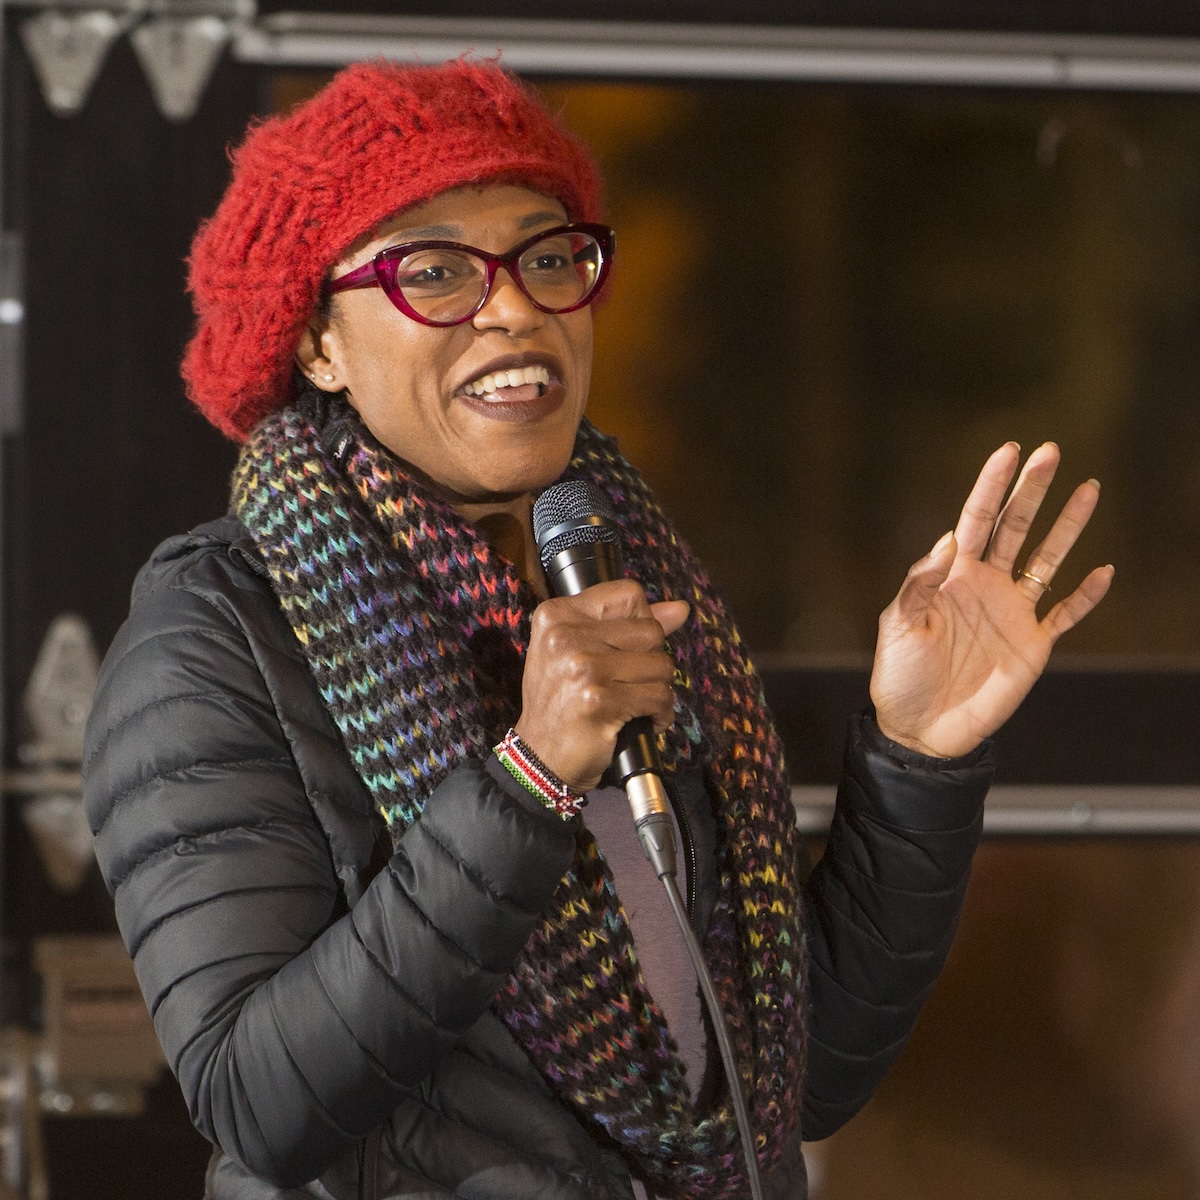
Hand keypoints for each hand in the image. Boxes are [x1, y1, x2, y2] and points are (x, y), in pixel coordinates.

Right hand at [514, 580, 689, 791]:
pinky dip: (660, 713)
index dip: (641, 621)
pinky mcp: (599, 700)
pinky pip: (658, 697)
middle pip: (650, 631)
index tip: (629, 647)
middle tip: (628, 681)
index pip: (628, 595)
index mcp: (557, 615)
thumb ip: (629, 624)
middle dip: (651, 661)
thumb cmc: (562, 701)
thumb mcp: (581, 651)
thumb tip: (681, 609)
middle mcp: (566, 636)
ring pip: (660, 665)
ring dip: (657, 689)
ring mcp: (582, 667)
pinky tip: (643, 720)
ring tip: (634, 702)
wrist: (540, 756)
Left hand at [870, 441, 1112, 757]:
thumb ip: (920, 584)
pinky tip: (1102, 572)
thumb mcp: (899, 625)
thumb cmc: (901, 675)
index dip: (991, 486)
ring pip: (1047, 559)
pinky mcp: (1033, 644)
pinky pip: (1066, 613)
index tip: (1008, 451)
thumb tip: (948, 541)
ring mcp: (1012, 612)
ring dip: (1067, 526)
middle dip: (1032, 490)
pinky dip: (1086, 595)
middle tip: (1050, 451)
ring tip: (1089, 488)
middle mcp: (986, 585)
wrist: (921, 728)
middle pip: (1015, 527)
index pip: (975, 520)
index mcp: (952, 575)